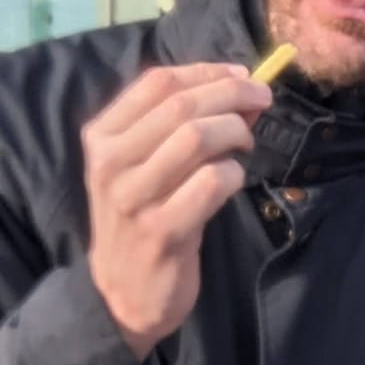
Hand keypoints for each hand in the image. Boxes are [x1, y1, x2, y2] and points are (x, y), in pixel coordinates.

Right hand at [83, 63, 271, 358]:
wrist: (122, 293)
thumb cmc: (141, 219)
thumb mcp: (144, 166)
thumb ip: (181, 126)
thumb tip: (243, 90)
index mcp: (102, 136)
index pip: (157, 82)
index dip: (207, 71)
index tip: (242, 76)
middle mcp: (111, 163)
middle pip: (182, 106)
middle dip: (233, 95)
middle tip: (262, 101)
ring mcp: (134, 198)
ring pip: (197, 138)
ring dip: (235, 134)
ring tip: (245, 146)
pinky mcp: (163, 231)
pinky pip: (212, 183)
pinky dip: (234, 174)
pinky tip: (233, 182)